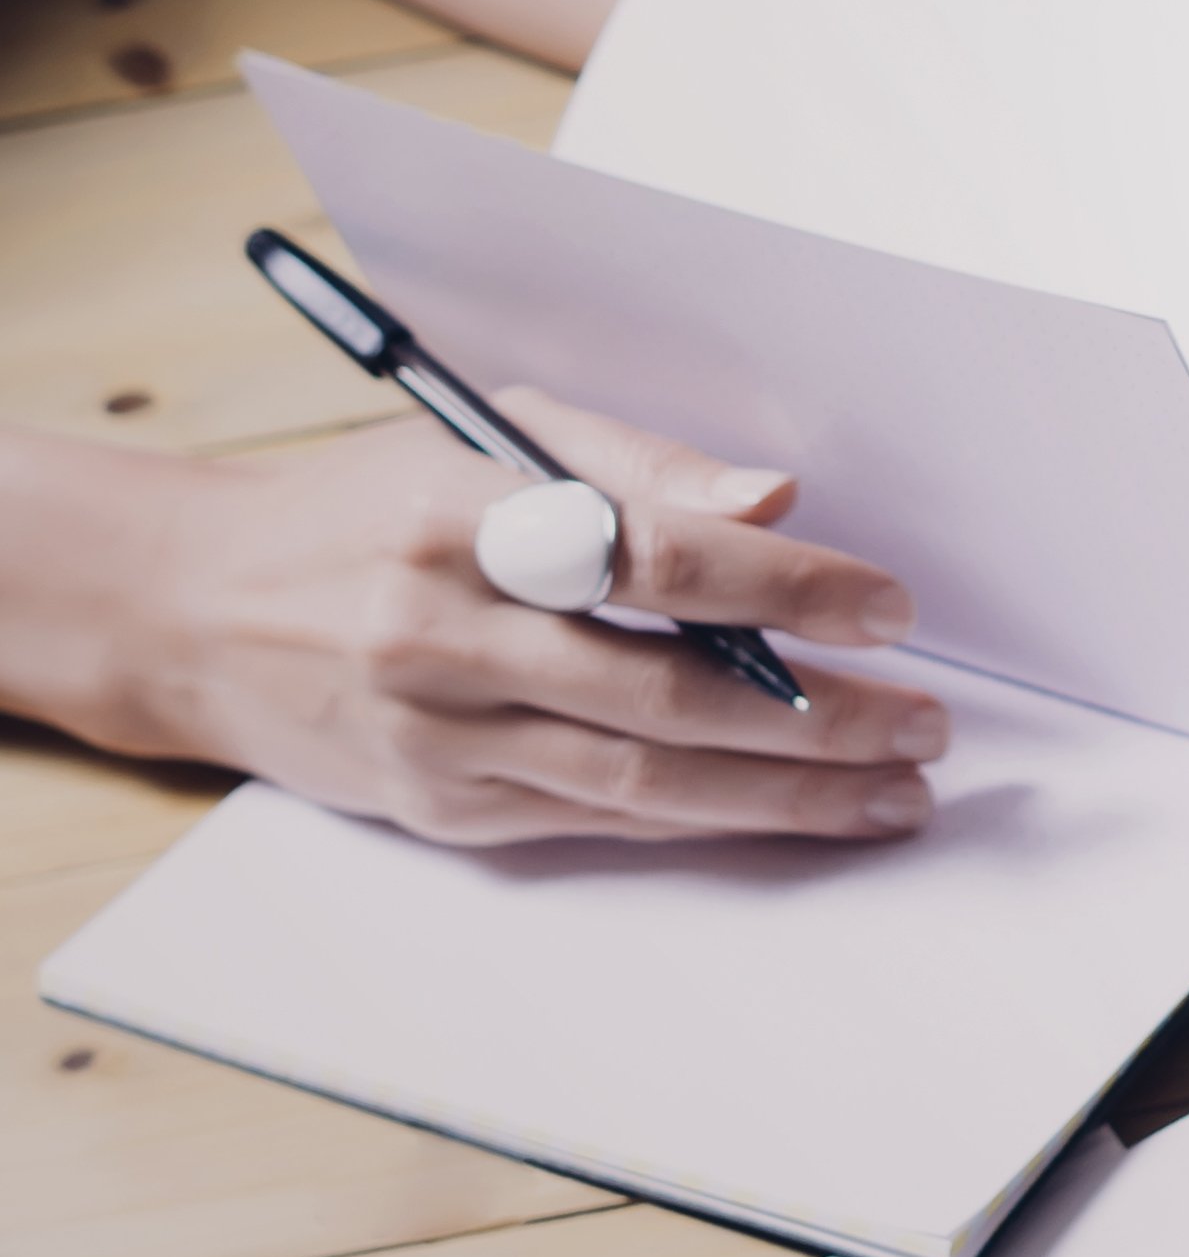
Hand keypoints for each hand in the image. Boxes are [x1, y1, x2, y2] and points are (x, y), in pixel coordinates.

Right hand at [103, 397, 944, 844]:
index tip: (886, 604)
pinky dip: (712, 823)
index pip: (654, 557)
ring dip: (788, 795)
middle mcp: (441, 631)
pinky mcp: (439, 806)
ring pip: (644, 780)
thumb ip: (634, 462)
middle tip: (927, 723)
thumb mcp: (481, 433)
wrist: (195, 607)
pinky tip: (797, 814)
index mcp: (459, 514)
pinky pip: (600, 821)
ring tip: (896, 792)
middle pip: (664, 690)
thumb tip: (774, 498)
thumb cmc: (371, 505)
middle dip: (818, 716)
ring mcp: (437, 732)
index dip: (785, 586)